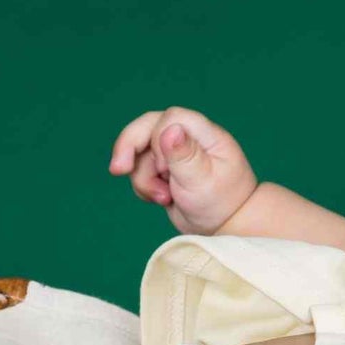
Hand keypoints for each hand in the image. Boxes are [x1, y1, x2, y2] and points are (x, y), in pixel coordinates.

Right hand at [107, 107, 258, 234]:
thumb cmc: (222, 203)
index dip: (158, 139)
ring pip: (141, 154)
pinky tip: (162, 199)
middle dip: (129, 147)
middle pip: (147, 127)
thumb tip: (170, 130)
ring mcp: (175, 154)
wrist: (226, 226)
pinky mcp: (165, 169)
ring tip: (164, 199)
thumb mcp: (202, 181)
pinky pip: (141, 169)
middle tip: (118, 170)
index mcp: (205, 134)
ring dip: (144, 178)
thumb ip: (185, 155)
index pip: (170, 118)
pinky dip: (144, 186)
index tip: (164, 169)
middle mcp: (189, 138)